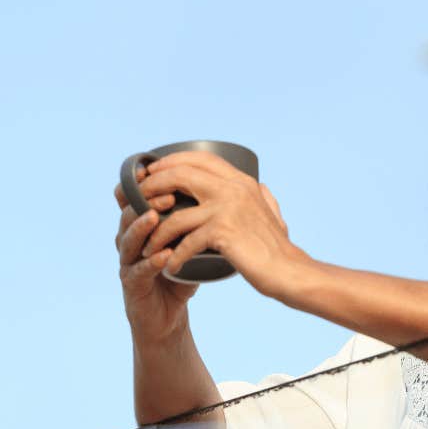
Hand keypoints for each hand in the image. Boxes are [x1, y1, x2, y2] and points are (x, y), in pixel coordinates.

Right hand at [115, 165, 198, 344]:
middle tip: (168, 194)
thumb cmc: (181, 274)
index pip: (136, 197)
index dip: (146, 184)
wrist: (169, 315)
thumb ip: (202, 218)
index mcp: (142, 225)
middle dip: (146, 201)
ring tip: (156, 217)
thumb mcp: (191, 242)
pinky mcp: (132, 285)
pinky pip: (137, 271)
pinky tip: (163, 256)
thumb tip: (233, 189)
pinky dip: (150, 263)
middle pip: (128, 213)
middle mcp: (130, 239)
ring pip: (127, 239)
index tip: (167, 173)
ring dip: (141, 227)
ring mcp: (128, 262)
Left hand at [135, 150, 312, 299]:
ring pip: (175, 213)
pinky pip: (185, 242)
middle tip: (138, 202)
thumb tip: (260, 186)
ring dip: (156, 232)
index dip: (170, 162)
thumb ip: (263, 197)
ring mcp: (227, 208)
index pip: (199, 158)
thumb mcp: (272, 213)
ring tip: (147, 247)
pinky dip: (173, 257)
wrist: (288, 271)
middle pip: (180, 174)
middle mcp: (234, 188)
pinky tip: (170, 267)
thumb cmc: (278, 248)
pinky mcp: (222, 232)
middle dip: (152, 186)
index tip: (151, 173)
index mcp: (242, 181)